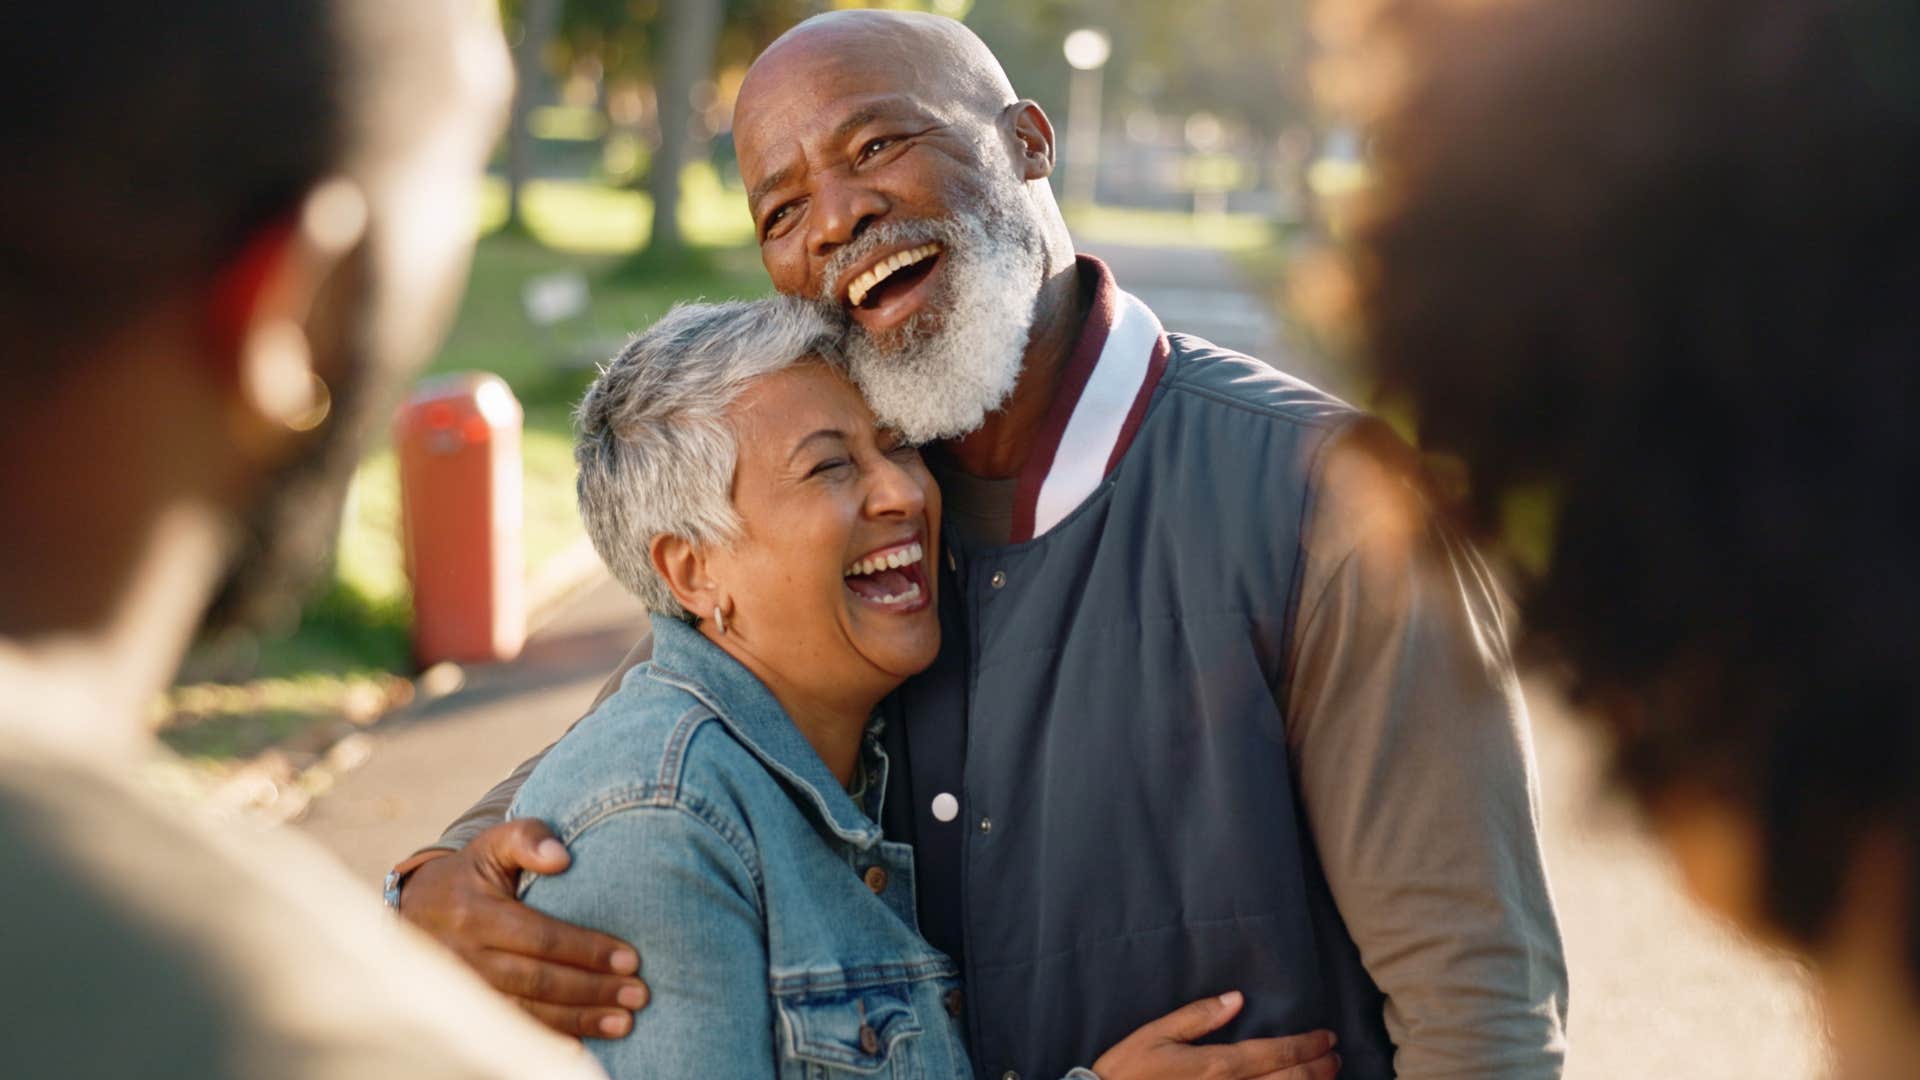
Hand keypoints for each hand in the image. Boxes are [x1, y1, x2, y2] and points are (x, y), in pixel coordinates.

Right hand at [397, 819, 648, 1038]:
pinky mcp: (462, 1012)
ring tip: (624, 1024)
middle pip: (537, 981)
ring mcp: (461, 990)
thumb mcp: (493, 844)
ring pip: (525, 1014)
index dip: (587, 950)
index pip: (539, 937)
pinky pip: (508, 1031)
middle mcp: (462, 957)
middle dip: (592, 990)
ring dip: (578, 1021)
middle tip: (639, 995)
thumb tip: (563, 858)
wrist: (414, 909)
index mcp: (473, 913)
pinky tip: (581, 1045)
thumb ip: (528, 838)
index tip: (631, 959)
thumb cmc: (471, 873)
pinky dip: (545, 1040)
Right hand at [1090, 992, 1339, 1079]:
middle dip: (1319, 1068)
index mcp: (1217, 1067)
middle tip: (1335, 1057)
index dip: (1307, 1046)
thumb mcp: (1155, 1035)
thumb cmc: (1127, 1073)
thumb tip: (1237, 999)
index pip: (1276, 1053)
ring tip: (1327, 1076)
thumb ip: (1198, 1016)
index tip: (1327, 1037)